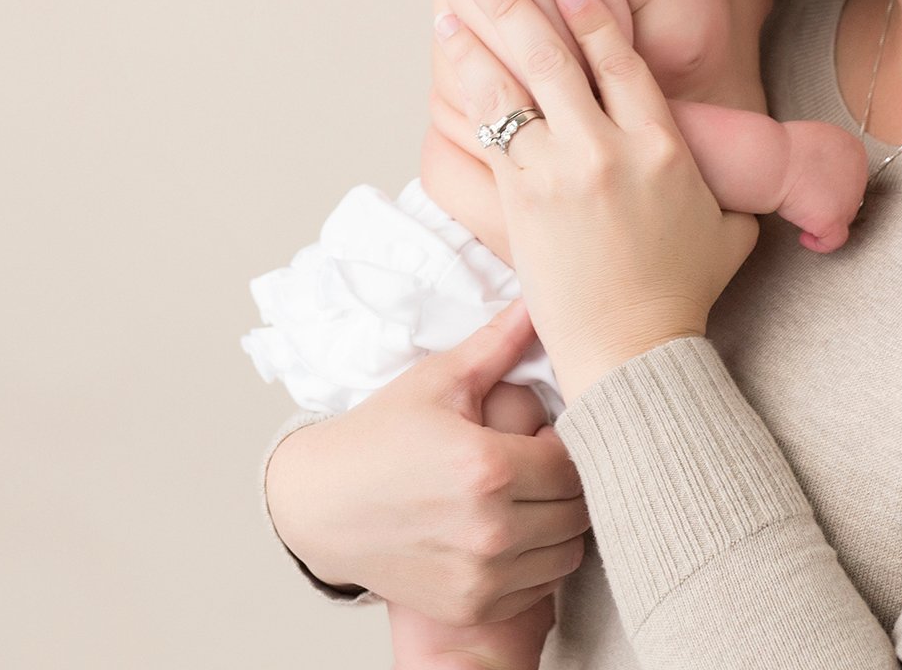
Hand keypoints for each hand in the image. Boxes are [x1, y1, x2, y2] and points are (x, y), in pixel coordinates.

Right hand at [265, 297, 589, 626]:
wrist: (323, 506)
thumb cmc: (380, 437)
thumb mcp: (439, 381)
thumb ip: (499, 343)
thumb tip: (538, 298)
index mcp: (487, 467)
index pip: (574, 460)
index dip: (568, 443)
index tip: (542, 436)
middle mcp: (490, 528)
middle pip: (578, 507)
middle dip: (569, 482)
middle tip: (538, 464)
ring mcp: (482, 574)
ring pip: (568, 551)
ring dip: (559, 523)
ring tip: (527, 497)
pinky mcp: (472, 603)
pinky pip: (539, 585)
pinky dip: (536, 561)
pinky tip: (508, 531)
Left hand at [436, 0, 760, 398]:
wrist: (634, 351)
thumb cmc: (681, 294)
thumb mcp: (729, 226)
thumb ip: (725, 183)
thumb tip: (737, 168)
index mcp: (662, 145)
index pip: (620, 61)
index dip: (590, 15)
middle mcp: (607, 148)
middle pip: (554, 58)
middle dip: (515, 6)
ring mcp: (560, 174)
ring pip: (511, 91)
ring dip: (477, 45)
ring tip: (450, 12)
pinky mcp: (522, 204)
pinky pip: (491, 137)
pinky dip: (470, 99)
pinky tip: (452, 74)